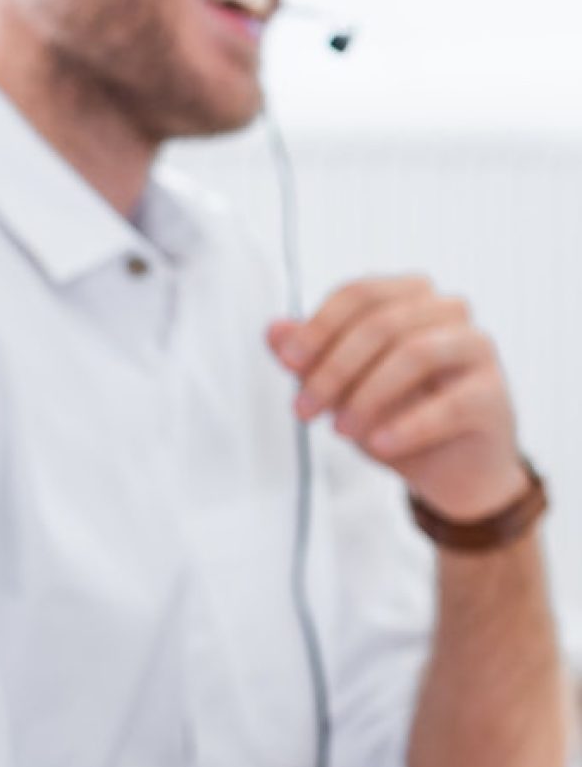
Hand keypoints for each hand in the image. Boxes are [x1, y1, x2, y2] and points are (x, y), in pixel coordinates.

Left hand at [268, 276, 527, 523]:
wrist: (452, 473)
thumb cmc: (398, 419)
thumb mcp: (343, 390)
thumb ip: (311, 360)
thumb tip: (273, 331)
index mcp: (410, 297)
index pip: (360, 294)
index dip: (319, 327)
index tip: (288, 364)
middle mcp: (448, 312)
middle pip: (382, 323)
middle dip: (334, 369)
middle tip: (304, 410)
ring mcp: (476, 348)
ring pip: (415, 353)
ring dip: (367, 395)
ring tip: (341, 431)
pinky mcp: (493, 394)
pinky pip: (449, 403)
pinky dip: (408, 426)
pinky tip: (380, 446)